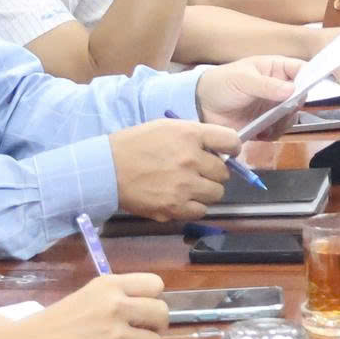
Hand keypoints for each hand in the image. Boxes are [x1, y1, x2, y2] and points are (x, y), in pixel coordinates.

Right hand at [5, 273, 169, 338]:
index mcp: (108, 285)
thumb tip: (143, 308)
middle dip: (154, 326)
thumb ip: (113, 298)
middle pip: (162, 313)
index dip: (152, 299)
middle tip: (139, 334)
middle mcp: (115, 306)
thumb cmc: (50, 326)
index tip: (142, 311)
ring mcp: (115, 335)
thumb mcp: (85, 299)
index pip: (155, 284)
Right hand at [108, 119, 235, 220]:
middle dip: (215, 172)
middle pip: (224, 172)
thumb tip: (218, 149)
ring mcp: (184, 186)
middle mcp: (191, 161)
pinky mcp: (173, 208)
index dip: (233, 148)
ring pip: (216, 194)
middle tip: (200, 172)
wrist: (106, 170)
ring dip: (207, 191)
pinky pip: (200, 211)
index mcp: (191, 135)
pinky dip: (194, 206)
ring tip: (190, 186)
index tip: (228, 152)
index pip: (231, 140)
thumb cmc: (135, 144)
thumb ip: (195, 136)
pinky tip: (182, 199)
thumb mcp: (167, 127)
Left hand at [197, 55, 301, 128]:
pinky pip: (279, 131)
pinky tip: (261, 133)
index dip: (311, 76)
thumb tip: (292, 90)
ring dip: (284, 122)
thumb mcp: (243, 79)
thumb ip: (266, 85)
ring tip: (268, 124)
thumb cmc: (222, 83)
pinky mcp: (265, 124)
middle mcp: (279, 88)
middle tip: (283, 111)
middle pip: (300, 96)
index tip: (309, 89)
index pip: (301, 69)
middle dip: (294, 106)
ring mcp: (273, 107)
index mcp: (275, 69)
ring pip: (291, 116)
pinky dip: (274, 134)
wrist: (200, 106)